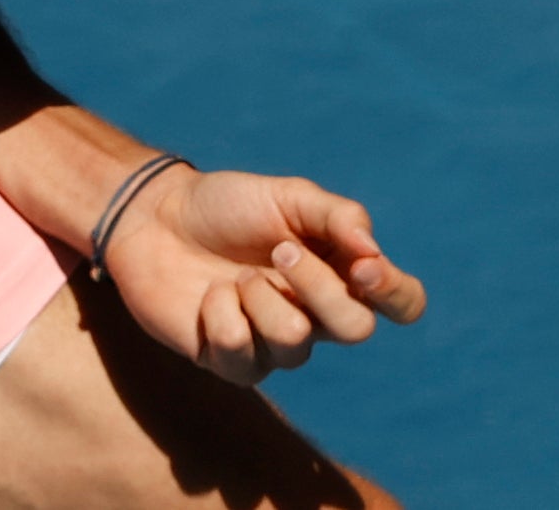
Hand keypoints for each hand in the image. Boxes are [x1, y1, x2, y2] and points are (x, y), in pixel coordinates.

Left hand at [98, 165, 428, 385]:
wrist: (156, 219)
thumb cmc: (228, 205)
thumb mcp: (290, 195)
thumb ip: (340, 218)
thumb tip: (375, 254)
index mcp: (342, 271)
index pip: (402, 302)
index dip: (396, 292)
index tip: (363, 266)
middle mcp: (317, 313)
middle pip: (357, 329)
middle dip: (318, 287)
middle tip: (280, 250)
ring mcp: (275, 344)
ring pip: (296, 344)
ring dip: (262, 298)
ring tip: (237, 275)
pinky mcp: (231, 363)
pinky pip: (243, 354)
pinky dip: (223, 315)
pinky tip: (209, 297)